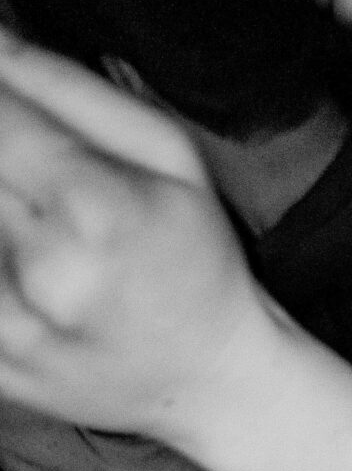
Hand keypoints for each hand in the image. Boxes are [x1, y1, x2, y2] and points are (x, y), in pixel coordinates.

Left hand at [0, 37, 260, 442]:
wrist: (212, 384)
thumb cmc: (198, 262)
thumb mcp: (171, 157)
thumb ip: (69, 90)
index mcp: (93, 210)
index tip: (6, 87)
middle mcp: (41, 271)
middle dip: (4, 156)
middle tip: (43, 176)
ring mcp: (9, 326)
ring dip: (2, 205)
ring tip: (41, 217)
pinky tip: (27, 259)